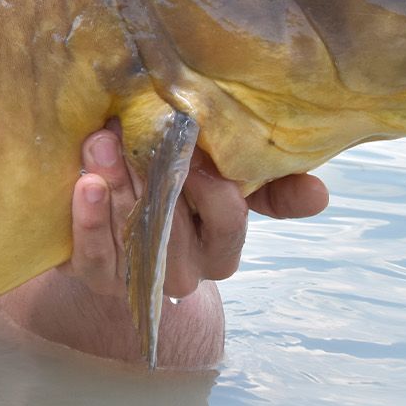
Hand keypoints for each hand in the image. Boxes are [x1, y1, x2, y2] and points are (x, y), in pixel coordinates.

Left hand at [67, 122, 327, 298]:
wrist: (115, 232)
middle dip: (153, 176)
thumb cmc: (179, 194)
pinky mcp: (95, 275)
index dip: (213, 189)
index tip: (197, 149)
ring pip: (133, 235)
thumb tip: (320, 194)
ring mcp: (139, 276)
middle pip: (175, 226)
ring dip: (116, 184)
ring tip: (100, 141)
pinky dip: (88, 219)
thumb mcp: (225, 184)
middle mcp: (185, 270)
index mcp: (222, 248)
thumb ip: (271, 186)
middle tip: (131, 129)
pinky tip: (84, 183)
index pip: (229, 220)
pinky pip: (94, 255)